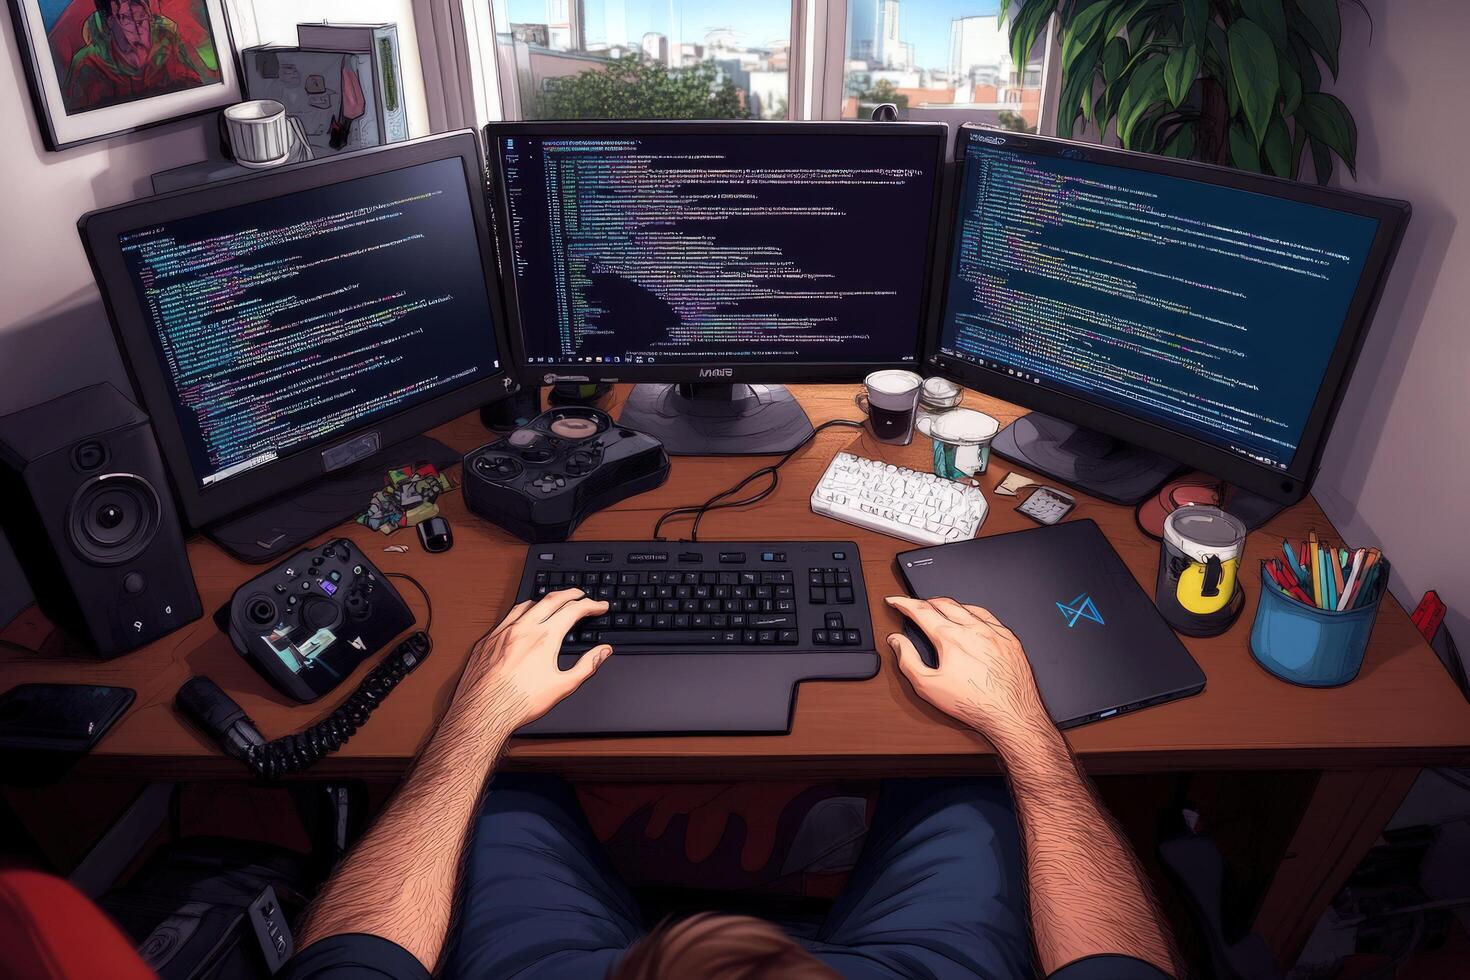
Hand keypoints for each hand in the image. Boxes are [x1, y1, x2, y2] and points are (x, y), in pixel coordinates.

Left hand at [460, 589, 611, 728]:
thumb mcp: (562, 686)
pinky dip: (523, 610)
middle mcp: (523, 629)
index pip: (573, 610)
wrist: (483, 712)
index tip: (600, 606)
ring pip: (528, 603)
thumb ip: (587, 666)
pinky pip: (508, 615)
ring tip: (555, 602)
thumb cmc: (519, 702)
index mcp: (544, 638)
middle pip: (551, 599)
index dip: (591, 605)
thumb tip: (603, 651)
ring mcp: (503, 631)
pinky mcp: (488, 639)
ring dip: (545, 599)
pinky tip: (524, 617)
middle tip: (581, 594)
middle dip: (571, 593)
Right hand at [886, 596, 1053, 751]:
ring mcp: (994, 632)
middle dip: (924, 602)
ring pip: (966, 607)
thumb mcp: (928, 687)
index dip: (904, 603)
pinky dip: (972, 612)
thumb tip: (897, 642)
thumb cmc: (974, 704)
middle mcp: (974, 629)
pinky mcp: (1009, 639)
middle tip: (914, 606)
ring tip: (939, 609)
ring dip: (948, 605)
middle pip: (943, 603)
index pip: (921, 610)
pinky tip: (970, 618)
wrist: (1012, 715)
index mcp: (951, 637)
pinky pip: (988, 616)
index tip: (895, 600)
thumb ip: (908, 660)